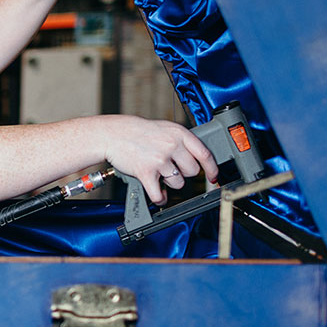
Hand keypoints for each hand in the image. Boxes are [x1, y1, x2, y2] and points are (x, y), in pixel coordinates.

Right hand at [98, 115, 219, 204]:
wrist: (113, 134)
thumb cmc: (138, 132)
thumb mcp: (165, 129)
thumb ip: (181, 141)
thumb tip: (196, 159)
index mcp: (179, 133)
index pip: (205, 154)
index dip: (212, 168)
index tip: (213, 176)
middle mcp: (172, 145)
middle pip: (192, 171)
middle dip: (184, 173)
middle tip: (172, 169)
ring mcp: (159, 160)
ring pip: (178, 183)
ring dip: (169, 183)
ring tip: (159, 174)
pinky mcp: (146, 172)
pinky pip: (159, 194)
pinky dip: (159, 198)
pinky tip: (157, 194)